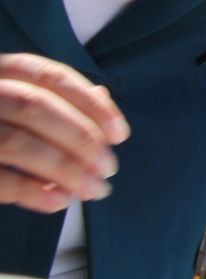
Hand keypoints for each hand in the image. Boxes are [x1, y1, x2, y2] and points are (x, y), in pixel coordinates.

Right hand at [0, 54, 127, 213]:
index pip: (51, 77)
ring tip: (92, 190)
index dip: (90, 105)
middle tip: (109, 169)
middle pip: (36, 108)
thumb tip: (102, 98)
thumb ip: (51, 97)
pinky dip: (29, 190)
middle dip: (81, 139)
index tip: (119, 135)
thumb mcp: (12, 97)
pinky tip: (59, 201)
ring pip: (15, 142)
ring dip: (63, 168)